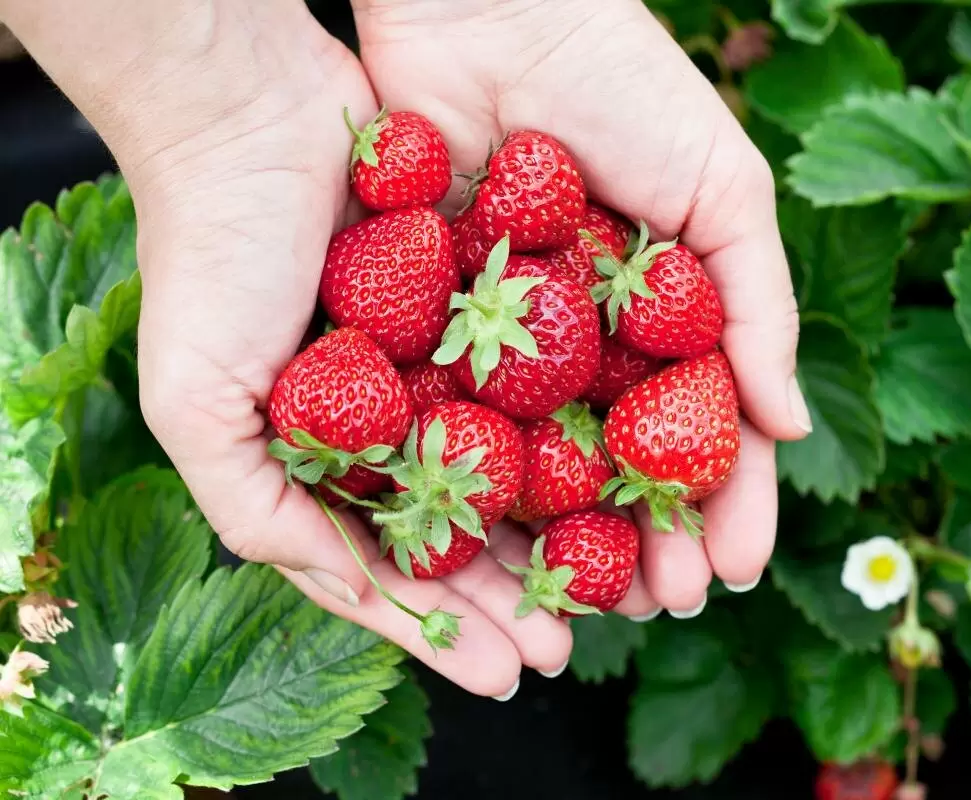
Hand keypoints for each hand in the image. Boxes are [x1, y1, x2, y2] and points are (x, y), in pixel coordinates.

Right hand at [118, 5, 565, 698]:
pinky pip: (540, 375)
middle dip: (520, 590)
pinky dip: (576, 424)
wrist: (251, 113)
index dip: (449, 626)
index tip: (510, 674)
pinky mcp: (483, 302)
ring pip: (515, 461)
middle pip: (467, 526)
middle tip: (575, 644)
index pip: (396, 563)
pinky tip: (621, 471)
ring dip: (563, 526)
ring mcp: (438, 362)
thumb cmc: (207, 255)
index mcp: (324, 458)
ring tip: (621, 582)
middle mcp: (388, 418)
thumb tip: (354, 592)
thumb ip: (261, 511)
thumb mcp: (196, 404)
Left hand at [351, 0, 810, 613]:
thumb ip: (759, 306)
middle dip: (643, 541)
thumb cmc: (624, 83)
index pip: (699, 431)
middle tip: (659, 607)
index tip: (733, 569)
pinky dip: (471, 478)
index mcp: (660, 317)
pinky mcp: (426, 324)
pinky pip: (452, 417)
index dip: (721, 503)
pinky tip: (490, 539)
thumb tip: (789, 429)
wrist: (490, 5)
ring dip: (562, 537)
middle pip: (617, 466)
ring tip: (581, 604)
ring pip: (537, 463)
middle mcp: (585, 342)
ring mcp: (506, 341)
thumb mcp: (723, 188)